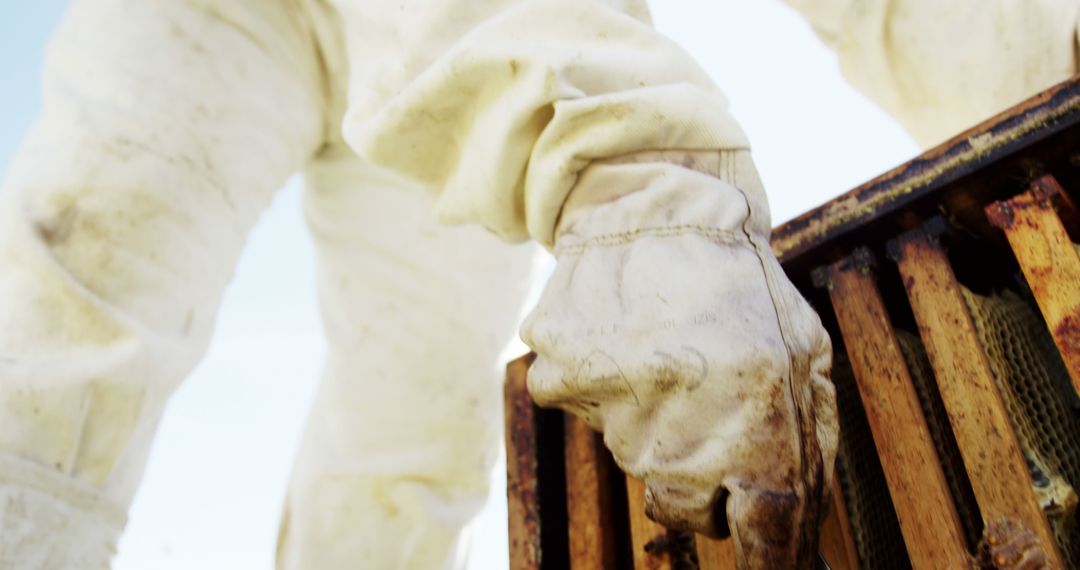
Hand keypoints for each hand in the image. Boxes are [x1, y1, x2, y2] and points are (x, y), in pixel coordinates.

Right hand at [520, 154, 837, 567]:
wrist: (653, 205)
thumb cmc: (737, 282)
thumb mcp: (803, 350)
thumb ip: (808, 439)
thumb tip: (797, 522)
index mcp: (757, 418)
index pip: (767, 531)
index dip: (771, 558)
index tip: (771, 564)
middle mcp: (680, 427)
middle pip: (687, 514)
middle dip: (703, 484)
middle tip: (707, 418)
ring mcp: (611, 407)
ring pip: (635, 462)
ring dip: (654, 427)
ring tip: (665, 358)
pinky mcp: (558, 382)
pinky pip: (586, 415)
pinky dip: (603, 390)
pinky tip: (622, 344)